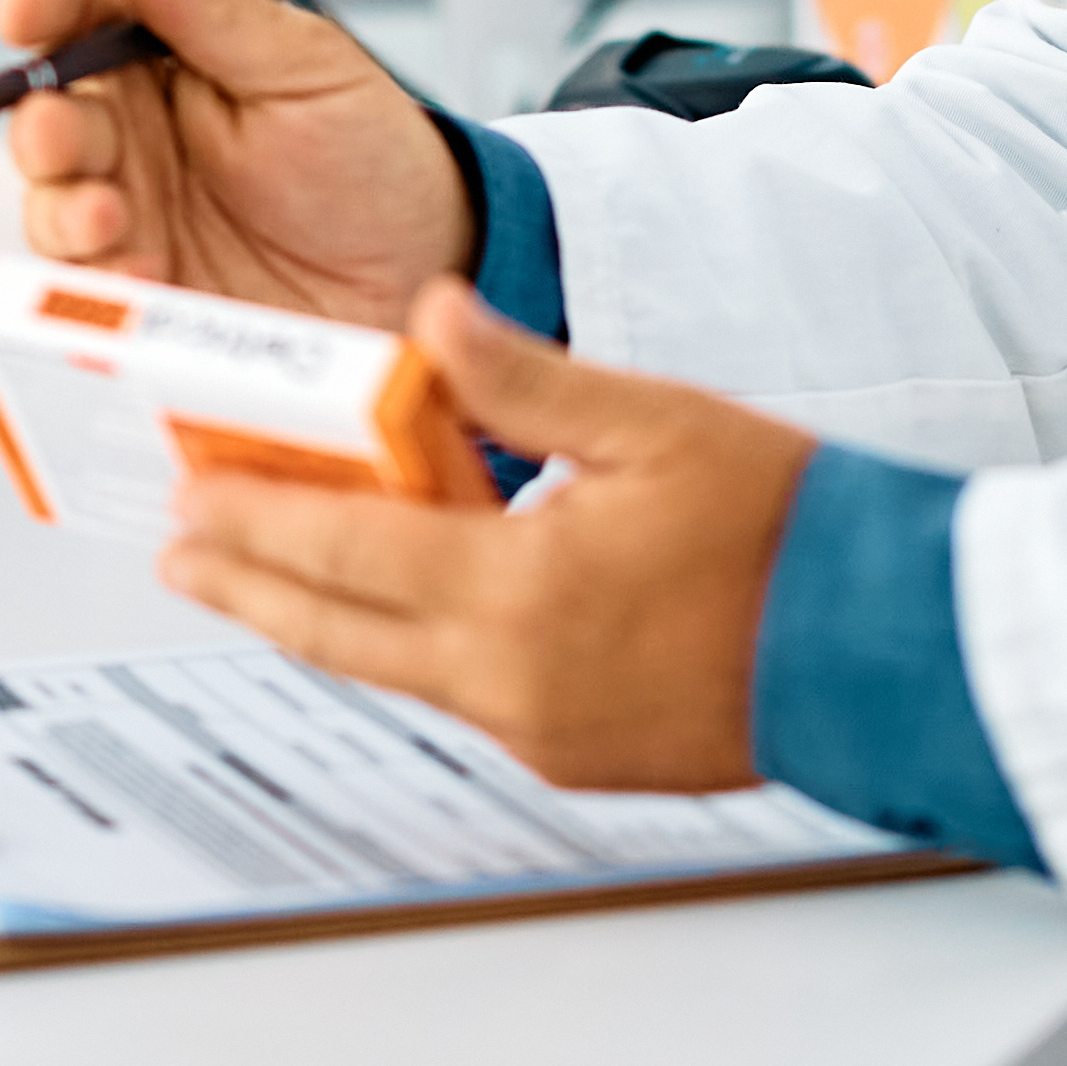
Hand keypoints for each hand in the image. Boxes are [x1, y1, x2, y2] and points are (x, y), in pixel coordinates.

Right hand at [0, 0, 471, 325]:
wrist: (420, 269)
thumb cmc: (367, 154)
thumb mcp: (303, 70)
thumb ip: (211, 11)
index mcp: (162, 58)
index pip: (80, 15)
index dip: (41, 4)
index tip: (24, 7)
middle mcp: (131, 135)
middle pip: (46, 115)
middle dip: (41, 123)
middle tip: (63, 133)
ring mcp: (130, 215)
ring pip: (50, 204)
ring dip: (63, 208)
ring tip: (109, 217)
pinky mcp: (140, 293)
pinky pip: (88, 291)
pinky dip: (97, 284)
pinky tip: (141, 276)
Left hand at [154, 285, 805, 793]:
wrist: (886, 643)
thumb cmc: (789, 526)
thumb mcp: (654, 419)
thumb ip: (524, 374)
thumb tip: (427, 310)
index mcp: (520, 593)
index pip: (348, 555)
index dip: (258, 526)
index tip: (187, 505)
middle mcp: (512, 682)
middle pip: (341, 633)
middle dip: (252, 588)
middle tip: (181, 554)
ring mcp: (542, 732)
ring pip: (396, 671)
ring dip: (324, 619)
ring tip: (267, 578)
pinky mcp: (577, 755)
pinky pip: (462, 696)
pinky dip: (408, 647)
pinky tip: (399, 612)